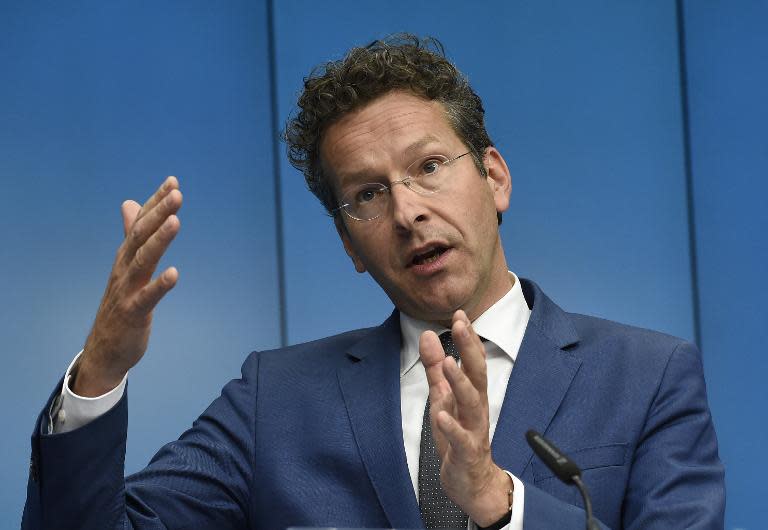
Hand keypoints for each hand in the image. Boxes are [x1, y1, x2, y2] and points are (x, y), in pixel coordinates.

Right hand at [73, 176, 181, 396]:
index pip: (141, 224)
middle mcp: (124, 269)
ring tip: (176, 221)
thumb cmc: (121, 304)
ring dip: (159, 240)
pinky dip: (160, 285)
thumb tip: (131, 202)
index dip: (156, 203)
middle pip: (141, 236)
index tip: (173, 182)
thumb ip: (131, 234)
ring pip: (143, 261)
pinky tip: (175, 274)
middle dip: (158, 213)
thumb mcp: (127, 265)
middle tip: (177, 193)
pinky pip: (147, 298)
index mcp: (126, 257)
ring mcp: (127, 290)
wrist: (105, 348)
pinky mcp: (133, 313)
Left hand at [419, 310, 512, 526]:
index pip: (473, 360)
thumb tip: (429, 336)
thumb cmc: (458, 436)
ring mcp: (474, 429)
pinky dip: (452, 426)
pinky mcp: (467, 451)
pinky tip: (442, 413)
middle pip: (477, 374)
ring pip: (472, 402)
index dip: (467, 338)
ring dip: (460, 381)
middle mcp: (477, 408)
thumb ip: (436, 369)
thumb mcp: (443, 398)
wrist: (473, 482)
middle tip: (460, 325)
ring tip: (448, 362)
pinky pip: (461, 438)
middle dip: (469, 348)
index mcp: (471, 393)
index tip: (460, 314)